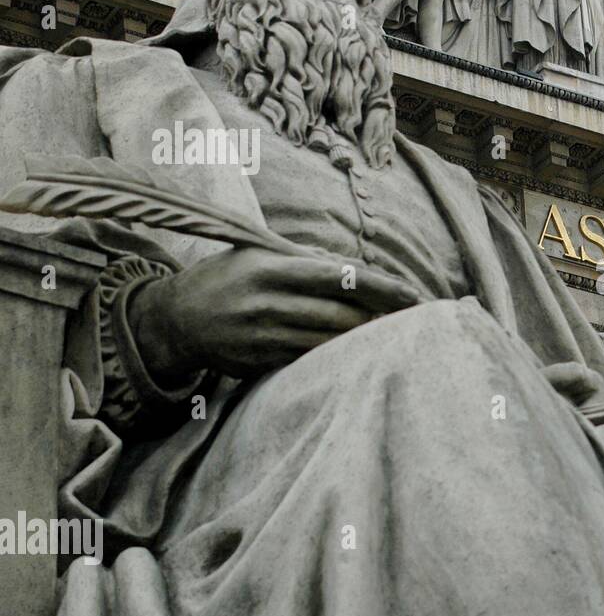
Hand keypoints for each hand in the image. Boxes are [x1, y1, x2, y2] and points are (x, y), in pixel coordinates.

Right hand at [129, 249, 422, 384]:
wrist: (174, 319)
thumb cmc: (230, 277)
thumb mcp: (260, 253)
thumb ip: (308, 258)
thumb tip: (361, 269)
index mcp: (271, 268)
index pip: (340, 277)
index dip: (382, 287)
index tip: (415, 296)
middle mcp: (266, 302)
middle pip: (340, 315)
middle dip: (381, 320)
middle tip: (416, 322)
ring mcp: (260, 336)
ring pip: (327, 343)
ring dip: (363, 342)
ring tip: (395, 339)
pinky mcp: (257, 363)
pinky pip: (307, 361)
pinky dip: (335, 358)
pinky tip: (358, 356)